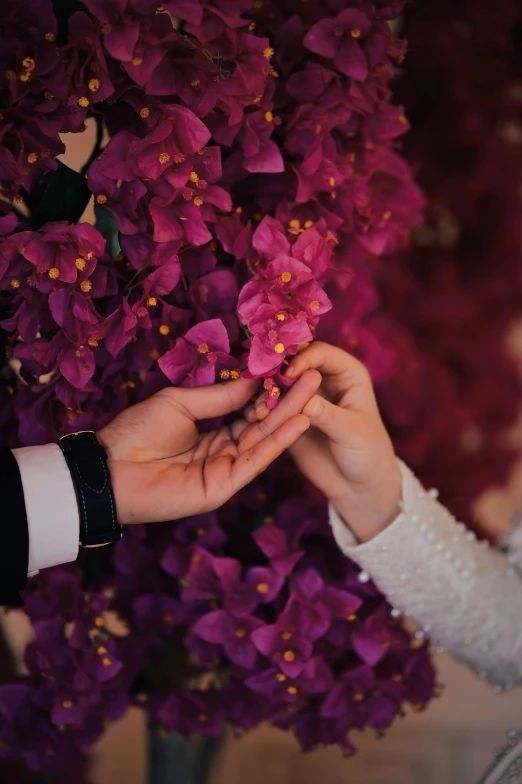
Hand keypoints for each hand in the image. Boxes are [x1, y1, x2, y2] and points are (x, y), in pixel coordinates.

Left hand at [97, 371, 319, 523]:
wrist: (108, 469)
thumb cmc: (136, 432)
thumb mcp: (180, 402)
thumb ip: (220, 396)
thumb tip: (255, 379)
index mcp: (210, 430)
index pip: (248, 409)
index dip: (268, 389)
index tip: (290, 366)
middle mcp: (222, 450)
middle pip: (262, 423)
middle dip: (288, 398)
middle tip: (314, 374)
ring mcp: (225, 469)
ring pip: (264, 439)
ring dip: (290, 414)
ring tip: (314, 388)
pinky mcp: (225, 486)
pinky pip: (256, 460)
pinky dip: (279, 440)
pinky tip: (300, 419)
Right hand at [248, 343, 401, 541]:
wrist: (359, 485)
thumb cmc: (367, 453)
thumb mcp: (352, 433)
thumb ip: (328, 415)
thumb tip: (305, 401)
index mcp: (347, 374)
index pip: (321, 354)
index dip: (303, 359)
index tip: (288, 374)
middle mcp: (324, 380)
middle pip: (295, 363)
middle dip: (277, 372)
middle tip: (261, 385)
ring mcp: (305, 397)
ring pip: (279, 384)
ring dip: (266, 394)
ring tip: (259, 412)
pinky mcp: (290, 417)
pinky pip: (273, 407)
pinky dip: (262, 410)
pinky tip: (254, 419)